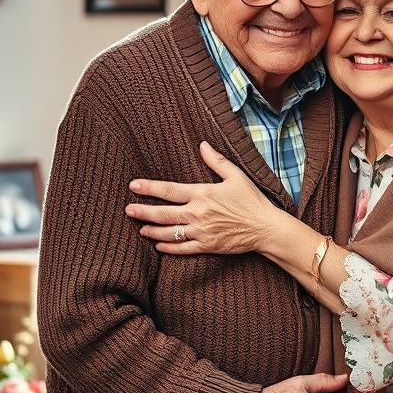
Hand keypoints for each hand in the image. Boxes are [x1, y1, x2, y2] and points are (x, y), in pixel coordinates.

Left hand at [126, 141, 276, 253]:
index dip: (149, 188)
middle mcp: (198, 213)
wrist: (265, 227)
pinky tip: (158, 246)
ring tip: (140, 228)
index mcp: (203, 193)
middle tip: (127, 210)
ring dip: (152, 230)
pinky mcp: (207, 246)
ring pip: (169, 232)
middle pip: (163, 213)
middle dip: (143, 212)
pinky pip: (182, 249)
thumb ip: (216, 161)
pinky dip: (168, 248)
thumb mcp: (236, 176)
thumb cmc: (252, 200)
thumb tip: (202, 144)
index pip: (169, 190)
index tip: (133, 186)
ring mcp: (201, 232)